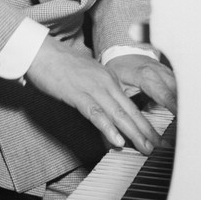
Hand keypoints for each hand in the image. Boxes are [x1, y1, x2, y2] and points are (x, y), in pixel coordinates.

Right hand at [26, 37, 164, 154]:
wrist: (40, 51)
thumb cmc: (60, 64)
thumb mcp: (86, 77)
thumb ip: (98, 95)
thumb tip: (107, 117)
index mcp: (109, 77)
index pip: (131, 104)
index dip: (144, 122)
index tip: (155, 137)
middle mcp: (105, 81)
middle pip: (130, 110)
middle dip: (147, 131)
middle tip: (160, 147)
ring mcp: (92, 87)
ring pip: (118, 113)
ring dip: (134, 133)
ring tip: (146, 148)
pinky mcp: (76, 94)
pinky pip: (95, 113)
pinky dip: (108, 128)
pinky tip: (117, 140)